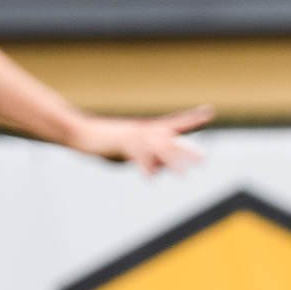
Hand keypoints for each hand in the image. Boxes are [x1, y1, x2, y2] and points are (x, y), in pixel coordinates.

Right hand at [70, 105, 212, 173]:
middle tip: (203, 160)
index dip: (193, 118)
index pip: (176, 122)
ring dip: (170, 162)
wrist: (81, 133)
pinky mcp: (122, 142)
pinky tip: (151, 177)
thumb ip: (149, 159)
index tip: (209, 112)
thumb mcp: (132, 153)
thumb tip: (163, 167)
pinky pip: (137, 155)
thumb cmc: (107, 143)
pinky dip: (145, 166)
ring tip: (183, 174)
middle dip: (187, 151)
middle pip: (171, 139)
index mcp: (149, 129)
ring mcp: (134, 135)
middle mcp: (145, 130)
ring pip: (157, 148)